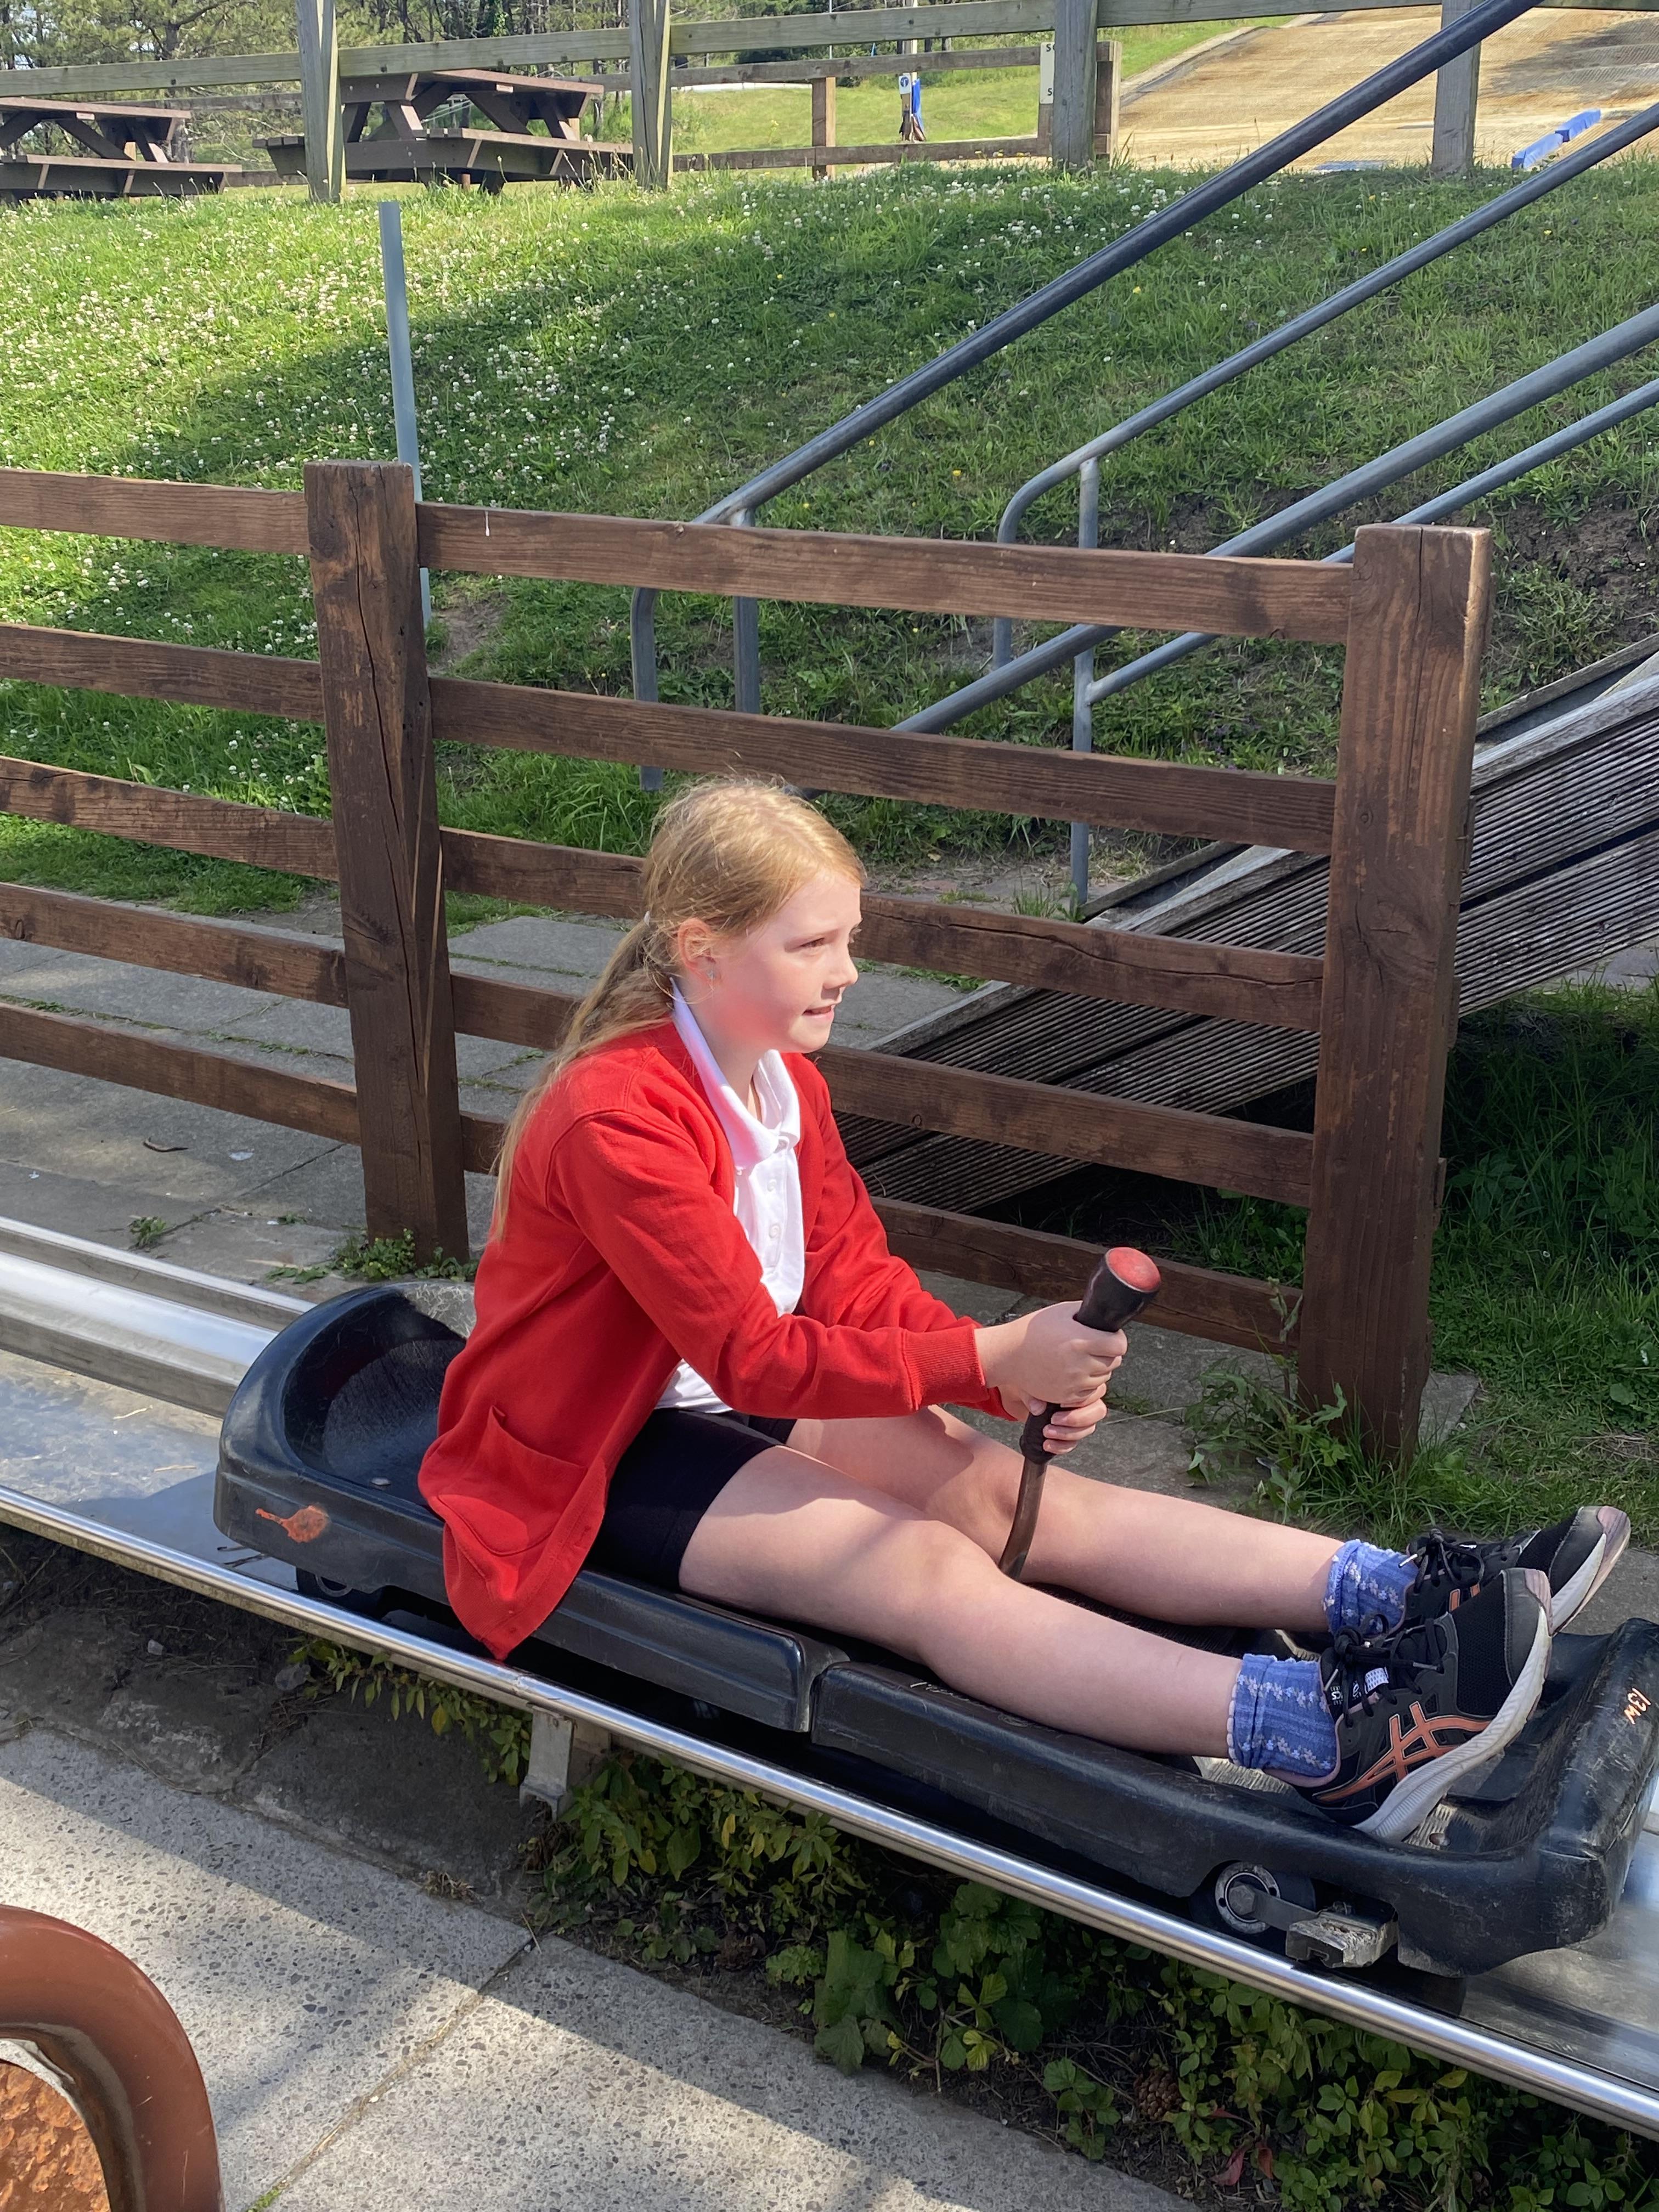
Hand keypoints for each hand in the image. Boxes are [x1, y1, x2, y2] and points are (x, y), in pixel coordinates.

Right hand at [976, 1302, 1126, 1408]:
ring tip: (1080, 1359)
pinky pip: (1089, 1392)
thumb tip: (1108, 1315)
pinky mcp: (1066, 1396)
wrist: (1009, 1354)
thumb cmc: (1035, 1329)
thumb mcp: (1062, 1312)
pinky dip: (1086, 1384)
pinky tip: (1074, 1371)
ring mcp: (1073, 1382)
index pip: (1119, 1345)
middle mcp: (1079, 1364)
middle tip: (1093, 1346)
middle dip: (1108, 1353)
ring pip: (1103, 1378)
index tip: (1109, 1336)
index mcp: (1081, 1341)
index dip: (1117, 1339)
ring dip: (1098, 1369)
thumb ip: (1088, 1313)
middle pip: (1114, 1362)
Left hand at [999, 1386, 1109, 1452]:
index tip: (1061, 1404)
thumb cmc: (1032, 1386)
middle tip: (1053, 1420)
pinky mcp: (1072, 1433)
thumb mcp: (1029, 1385)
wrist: (1023, 1398)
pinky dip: (1061, 1446)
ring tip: (1046, 1432)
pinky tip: (1047, 1444)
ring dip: (1067, 1434)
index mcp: (1082, 1383)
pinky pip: (1074, 1443)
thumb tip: (1038, 1408)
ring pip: (1088, 1429)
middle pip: (1098, 1411)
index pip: (1097, 1391)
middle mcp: (1087, 1400)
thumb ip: (1032, 1395)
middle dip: (1076, 1419)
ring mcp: (1082, 1418)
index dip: (1082, 1400)